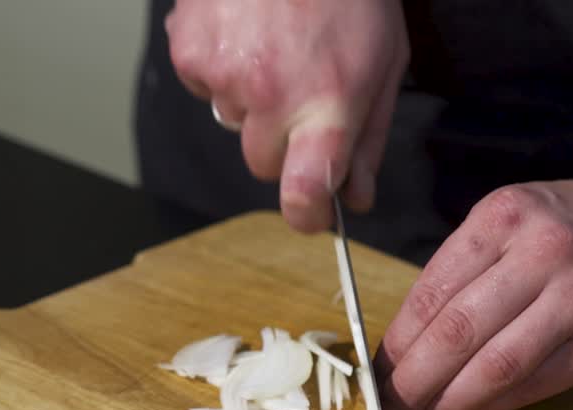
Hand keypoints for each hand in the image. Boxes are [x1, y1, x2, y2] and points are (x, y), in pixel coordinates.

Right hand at [165, 0, 408, 231]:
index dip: (306, 213)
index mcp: (328, 103)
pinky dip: (219, 68)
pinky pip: (202, 86)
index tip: (312, 211)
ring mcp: (224, 73)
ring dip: (250, 100)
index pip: (303, 191)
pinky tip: (245, 33)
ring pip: (231, 124)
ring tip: (274, 48)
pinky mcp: (189, 49)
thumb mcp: (383, 65)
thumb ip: (367, 139)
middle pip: (264, 165)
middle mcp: (272, 95)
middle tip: (301, 93)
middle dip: (282, 143)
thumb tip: (355, 198)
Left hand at [376, 174, 572, 409]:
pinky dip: (494, 405)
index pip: (432, 292)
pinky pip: (535, 382)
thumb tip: (405, 343)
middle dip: (412, 380)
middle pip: (457, 332)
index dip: (395, 344)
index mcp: (503, 218)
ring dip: (450, 400)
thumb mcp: (516, 223)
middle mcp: (541, 251)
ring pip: (495, 364)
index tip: (373, 375)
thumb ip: (466, 271)